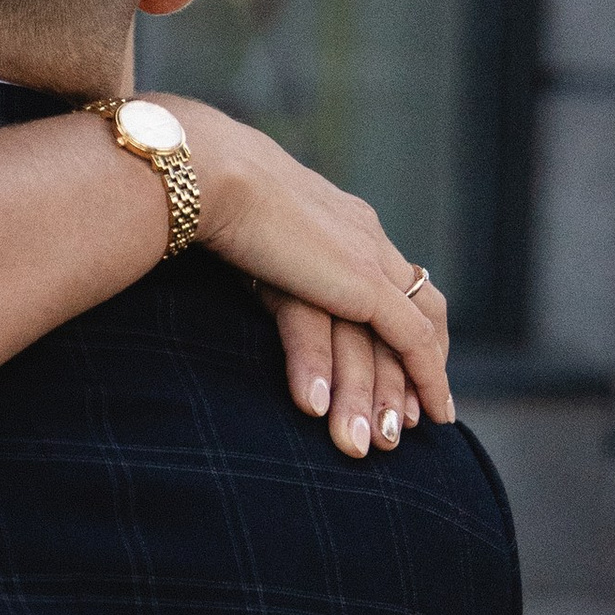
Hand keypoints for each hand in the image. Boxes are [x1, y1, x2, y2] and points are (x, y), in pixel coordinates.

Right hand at [166, 103, 451, 460]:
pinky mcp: (363, 283)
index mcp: (335, 216)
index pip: (388, 278)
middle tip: (405, 425)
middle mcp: (363, 234)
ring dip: (390, 396)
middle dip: (407, 376)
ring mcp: (368, 257)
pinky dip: (422, 380)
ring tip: (378, 444)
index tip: (396, 373)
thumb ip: (248, 249)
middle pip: (407, 313)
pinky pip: (408, 340)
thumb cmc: (192, 190)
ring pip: (402, 339)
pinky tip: (420, 419)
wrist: (201, 171)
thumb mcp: (230, 225)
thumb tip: (217, 257)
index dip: (398, 328)